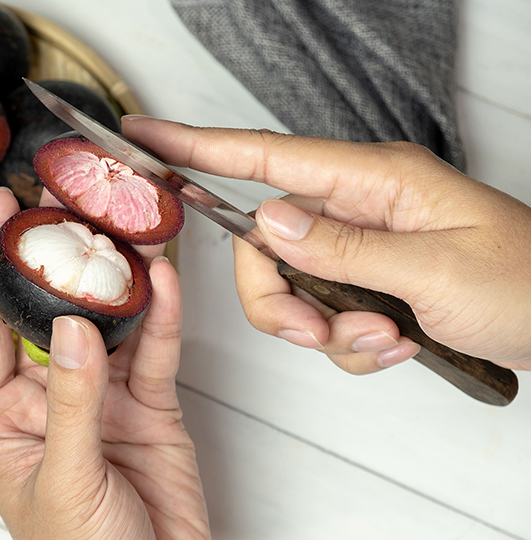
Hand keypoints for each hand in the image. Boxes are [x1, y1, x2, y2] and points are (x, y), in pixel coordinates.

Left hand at [0, 187, 209, 539]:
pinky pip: (154, 349)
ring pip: (106, 319)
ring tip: (122, 220)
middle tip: (65, 195)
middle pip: (46, 306)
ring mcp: (100, 394)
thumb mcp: (63, 478)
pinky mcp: (149, 403)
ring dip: (115, 272)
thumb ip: (71, 401)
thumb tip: (73, 328)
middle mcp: (46, 393)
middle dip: (56, 250)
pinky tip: (164, 277)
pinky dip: (161, 314)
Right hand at [122, 115, 530, 372]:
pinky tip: (398, 344)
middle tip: (316, 330)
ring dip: (325, 330)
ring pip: (289, 290)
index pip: (265, 157)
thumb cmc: (529, 282)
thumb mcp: (436, 267)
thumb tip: (267, 220)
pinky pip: (323, 319)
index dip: (197, 145)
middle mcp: (357, 209)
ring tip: (386, 338)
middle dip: (280, 300)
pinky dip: (350, 346)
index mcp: (373, 181)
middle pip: (265, 247)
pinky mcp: (365, 285)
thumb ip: (344, 246)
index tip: (143, 136)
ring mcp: (359, 249)